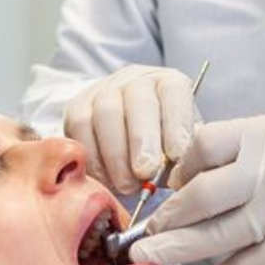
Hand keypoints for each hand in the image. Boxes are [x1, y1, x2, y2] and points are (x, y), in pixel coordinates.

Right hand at [62, 65, 196, 193]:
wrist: (129, 143)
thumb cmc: (162, 148)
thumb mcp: (182, 148)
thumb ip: (186, 155)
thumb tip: (184, 170)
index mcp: (168, 83)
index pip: (174, 91)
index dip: (176, 122)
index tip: (177, 155)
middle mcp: (136, 80)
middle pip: (138, 100)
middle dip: (141, 140)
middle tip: (146, 173)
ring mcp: (104, 89)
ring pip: (106, 113)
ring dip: (116, 155)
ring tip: (127, 185)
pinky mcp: (77, 106)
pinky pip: (80, 127)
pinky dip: (93, 158)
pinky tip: (107, 179)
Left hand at [129, 115, 264, 264]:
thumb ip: (235, 152)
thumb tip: (178, 177)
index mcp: (264, 134)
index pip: (202, 146)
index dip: (179, 170)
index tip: (169, 187)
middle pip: (201, 196)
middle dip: (166, 217)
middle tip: (147, 232)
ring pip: (214, 236)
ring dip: (176, 250)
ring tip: (149, 257)